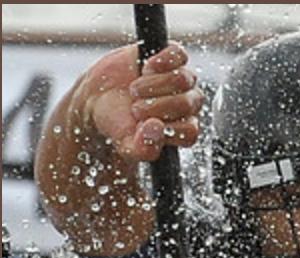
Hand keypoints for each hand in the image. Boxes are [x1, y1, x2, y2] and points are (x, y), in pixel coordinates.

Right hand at [75, 43, 203, 161]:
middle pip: (186, 103)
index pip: (190, 130)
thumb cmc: (118, 124)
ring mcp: (180, 80)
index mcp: (184, 129)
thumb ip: (144, 148)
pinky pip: (179, 55)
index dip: (165, 128)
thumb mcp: (127, 145)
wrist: (98, 100)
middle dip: (154, 106)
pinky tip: (147, 66)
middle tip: (134, 108)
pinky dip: (164, 60)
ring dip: (154, 84)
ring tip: (135, 89)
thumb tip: (156, 128)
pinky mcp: (170, 58)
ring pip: (183, 79)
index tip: (142, 125)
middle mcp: (187, 104)